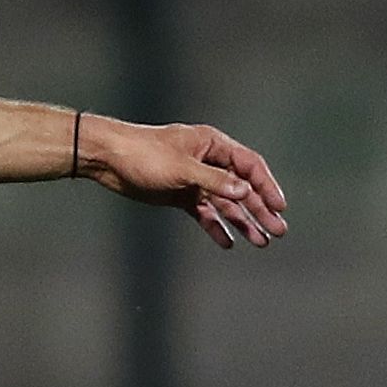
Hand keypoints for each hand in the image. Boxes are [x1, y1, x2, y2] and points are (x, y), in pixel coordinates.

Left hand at [79, 116, 289, 249]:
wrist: (107, 159)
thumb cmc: (143, 154)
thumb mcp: (182, 168)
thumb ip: (214, 180)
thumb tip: (244, 191)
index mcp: (213, 145)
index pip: (250, 166)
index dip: (267, 186)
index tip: (280, 207)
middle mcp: (208, 161)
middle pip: (241, 187)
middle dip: (260, 210)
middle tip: (278, 231)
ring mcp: (194, 179)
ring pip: (224, 203)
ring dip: (242, 221)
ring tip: (261, 241)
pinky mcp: (179, 194)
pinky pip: (203, 213)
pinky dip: (214, 226)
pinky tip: (227, 242)